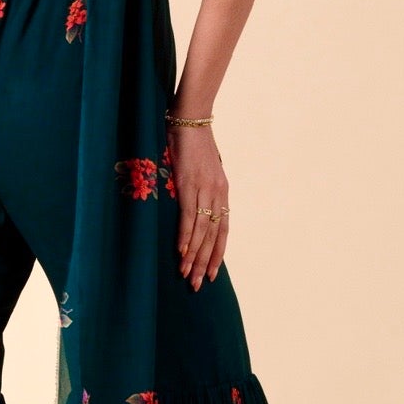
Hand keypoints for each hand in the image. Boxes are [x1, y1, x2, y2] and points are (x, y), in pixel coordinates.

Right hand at [172, 122, 228, 289]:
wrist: (190, 119)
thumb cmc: (193, 143)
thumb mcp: (201, 169)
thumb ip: (200, 188)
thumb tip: (192, 205)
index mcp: (221, 192)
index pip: (223, 230)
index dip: (217, 253)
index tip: (212, 274)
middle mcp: (217, 194)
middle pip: (213, 236)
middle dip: (204, 262)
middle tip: (196, 285)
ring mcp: (204, 189)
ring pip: (201, 231)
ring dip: (193, 255)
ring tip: (185, 275)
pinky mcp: (189, 184)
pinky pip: (188, 216)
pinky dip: (185, 236)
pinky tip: (181, 252)